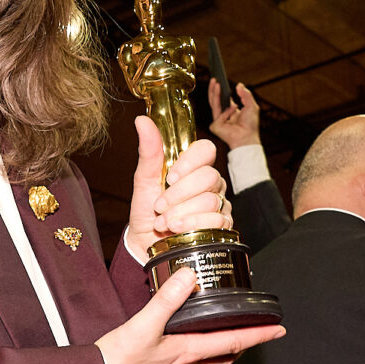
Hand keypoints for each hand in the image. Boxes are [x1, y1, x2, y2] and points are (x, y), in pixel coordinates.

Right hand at [96, 267, 284, 363]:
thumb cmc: (116, 361)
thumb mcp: (142, 325)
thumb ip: (167, 299)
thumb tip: (190, 275)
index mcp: (186, 353)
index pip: (232, 342)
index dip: (258, 335)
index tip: (279, 329)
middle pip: (225, 357)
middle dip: (245, 345)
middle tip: (258, 334)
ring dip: (224, 353)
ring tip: (230, 341)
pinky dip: (200, 360)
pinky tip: (189, 353)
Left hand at [128, 115, 231, 257]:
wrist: (146, 242)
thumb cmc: (147, 210)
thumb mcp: (144, 180)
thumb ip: (149, 152)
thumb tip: (142, 121)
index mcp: (193, 167)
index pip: (206, 150)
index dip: (190, 161)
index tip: (170, 176)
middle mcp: (210, 183)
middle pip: (208, 177)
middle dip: (179, 194)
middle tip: (159, 205)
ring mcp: (218, 203)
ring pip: (210, 200)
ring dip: (181, 212)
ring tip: (164, 221)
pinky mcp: (222, 225)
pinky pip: (216, 220)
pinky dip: (192, 225)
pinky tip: (177, 229)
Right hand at [209, 80, 260, 149]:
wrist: (248, 137)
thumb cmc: (251, 125)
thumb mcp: (251, 106)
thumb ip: (246, 94)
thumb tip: (239, 85)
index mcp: (230, 110)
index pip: (222, 98)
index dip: (220, 89)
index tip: (218, 80)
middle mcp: (223, 115)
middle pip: (215, 100)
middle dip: (213, 89)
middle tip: (214, 79)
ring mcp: (218, 121)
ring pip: (213, 104)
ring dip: (214, 93)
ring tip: (216, 83)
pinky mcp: (215, 126)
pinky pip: (219, 115)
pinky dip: (227, 112)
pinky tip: (234, 110)